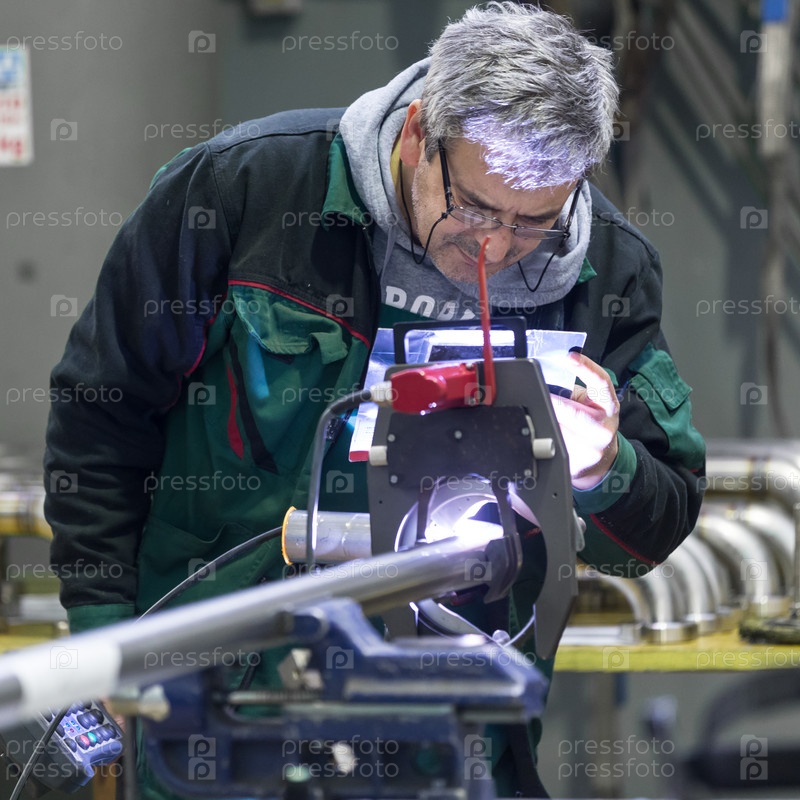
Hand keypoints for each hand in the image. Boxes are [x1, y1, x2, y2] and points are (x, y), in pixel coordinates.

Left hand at [550, 352, 619, 489]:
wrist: (600, 457)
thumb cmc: (590, 422)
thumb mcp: (588, 403)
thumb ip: (571, 391)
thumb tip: (544, 375)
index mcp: (608, 405)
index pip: (601, 382)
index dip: (586, 367)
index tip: (569, 356)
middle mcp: (604, 427)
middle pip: (573, 412)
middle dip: (552, 404)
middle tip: (536, 394)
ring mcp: (592, 448)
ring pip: (559, 431)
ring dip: (545, 422)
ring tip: (540, 417)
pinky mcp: (579, 463)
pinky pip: (553, 446)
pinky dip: (544, 438)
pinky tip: (543, 436)